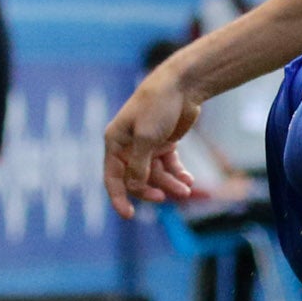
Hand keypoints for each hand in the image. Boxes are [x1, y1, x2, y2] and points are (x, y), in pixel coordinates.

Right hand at [102, 62, 206, 216]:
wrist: (182, 85)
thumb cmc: (158, 106)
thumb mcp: (146, 137)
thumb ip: (139, 165)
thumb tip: (135, 187)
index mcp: (115, 142)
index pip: (112, 177)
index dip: (118, 198)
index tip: (128, 215)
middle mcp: (128, 146)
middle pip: (136, 179)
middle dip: (152, 190)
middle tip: (167, 196)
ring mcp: (147, 146)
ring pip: (156, 175)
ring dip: (170, 183)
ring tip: (186, 188)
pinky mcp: (164, 143)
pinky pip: (169, 166)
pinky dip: (178, 174)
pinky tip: (189, 180)